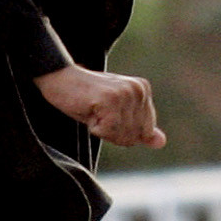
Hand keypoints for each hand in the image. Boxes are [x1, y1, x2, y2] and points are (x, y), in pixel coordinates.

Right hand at [33, 64, 165, 147]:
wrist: (58, 78)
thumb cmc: (85, 97)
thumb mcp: (115, 112)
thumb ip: (140, 127)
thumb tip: (161, 142)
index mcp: (143, 89)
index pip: (145, 132)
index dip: (123, 132)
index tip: (106, 114)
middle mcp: (139, 89)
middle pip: (134, 136)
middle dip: (113, 133)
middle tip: (98, 112)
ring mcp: (126, 94)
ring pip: (122, 136)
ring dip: (102, 130)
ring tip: (93, 109)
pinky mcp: (111, 100)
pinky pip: (108, 132)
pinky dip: (94, 128)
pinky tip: (88, 110)